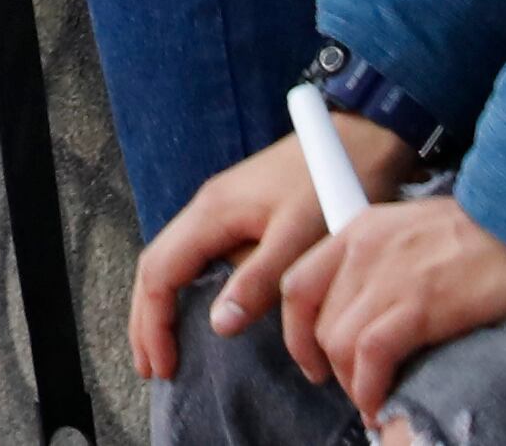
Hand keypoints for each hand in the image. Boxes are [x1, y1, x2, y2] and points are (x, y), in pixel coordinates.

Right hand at [133, 118, 402, 379]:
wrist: (358, 138)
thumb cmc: (330, 184)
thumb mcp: (299, 237)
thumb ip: (257, 279)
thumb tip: (218, 324)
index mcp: (211, 213)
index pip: (161, 272)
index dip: (154, 321)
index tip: (164, 365)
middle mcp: (205, 208)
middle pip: (155, 266)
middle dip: (147, 319)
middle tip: (153, 367)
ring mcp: (219, 208)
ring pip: (171, 260)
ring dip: (161, 305)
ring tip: (166, 347)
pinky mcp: (237, 212)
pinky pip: (193, 256)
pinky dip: (183, 289)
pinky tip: (197, 309)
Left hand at [284, 196, 505, 420]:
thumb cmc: (490, 233)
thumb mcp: (417, 231)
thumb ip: (385, 262)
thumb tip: (376, 313)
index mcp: (359, 229)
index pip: (299, 283)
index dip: (298, 330)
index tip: (313, 358)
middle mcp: (362, 249)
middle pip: (315, 320)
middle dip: (328, 364)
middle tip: (354, 386)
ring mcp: (387, 275)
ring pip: (337, 342)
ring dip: (352, 383)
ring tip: (374, 400)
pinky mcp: (419, 304)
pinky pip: (370, 356)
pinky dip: (370, 388)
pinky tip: (381, 404)